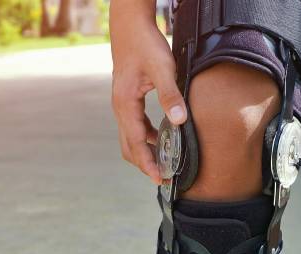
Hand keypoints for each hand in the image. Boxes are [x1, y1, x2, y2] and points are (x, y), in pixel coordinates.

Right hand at [110, 6, 186, 184]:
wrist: (129, 27)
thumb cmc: (144, 44)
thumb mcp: (162, 69)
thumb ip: (170, 95)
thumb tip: (180, 121)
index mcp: (125, 104)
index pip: (135, 143)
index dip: (147, 163)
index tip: (160, 179)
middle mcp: (120, 109)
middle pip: (128, 147)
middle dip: (145, 164)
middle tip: (165, 177)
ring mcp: (122, 106)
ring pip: (130, 139)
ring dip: (145, 153)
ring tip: (166, 162)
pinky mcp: (128, 101)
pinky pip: (134, 128)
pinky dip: (146, 139)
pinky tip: (162, 139)